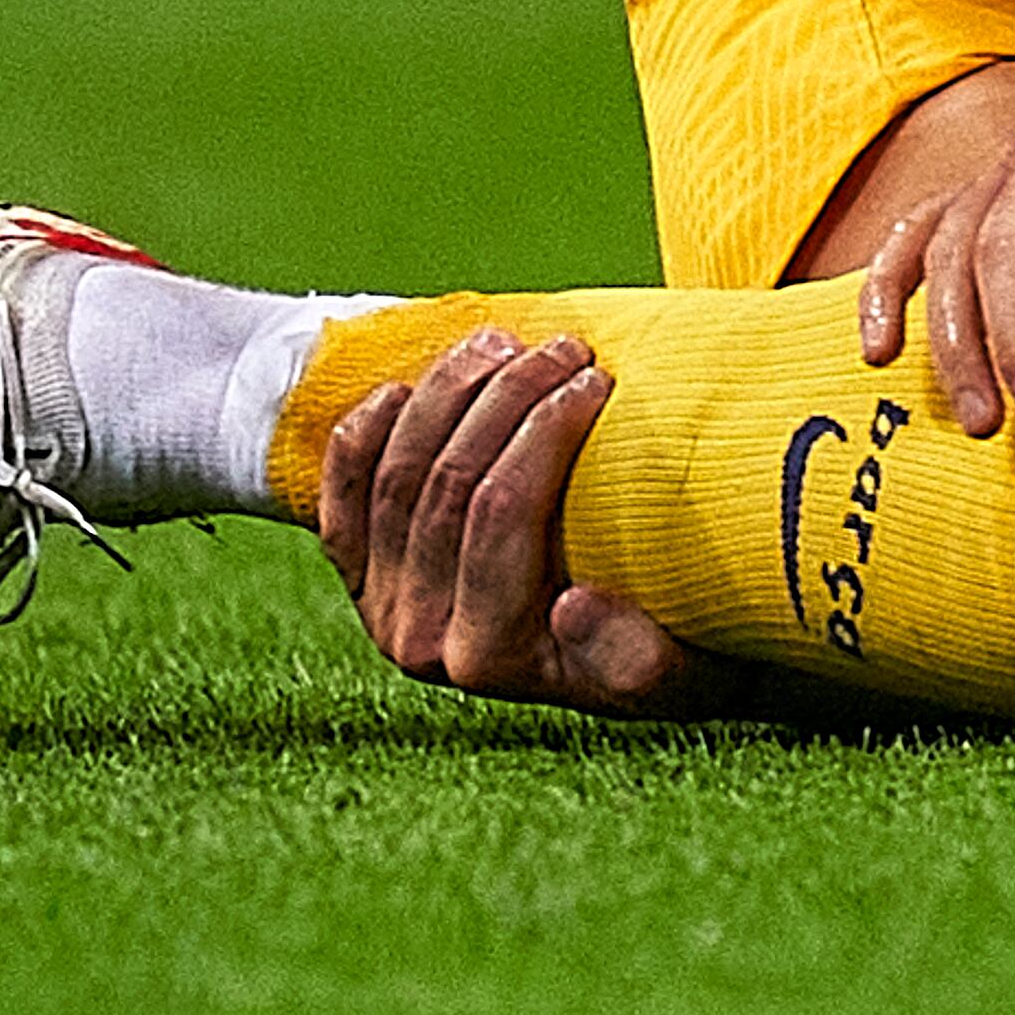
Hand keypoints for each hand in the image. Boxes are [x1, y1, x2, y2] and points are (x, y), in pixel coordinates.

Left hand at [316, 331, 710, 715]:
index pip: (503, 516)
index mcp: (489, 658)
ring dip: (447, 394)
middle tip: (567, 347)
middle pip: (445, 485)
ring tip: (507, 343)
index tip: (598, 377)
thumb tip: (573, 606)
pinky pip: (340, 494)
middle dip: (506, 397)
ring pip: (394, 474)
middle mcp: (418, 637)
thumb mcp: (674, 671)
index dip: (545, 431)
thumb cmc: (659, 653)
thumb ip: (634, 657)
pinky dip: (364, 434)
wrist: (622, 669)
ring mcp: (379, 603)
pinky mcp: (359, 574)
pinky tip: (405, 387)